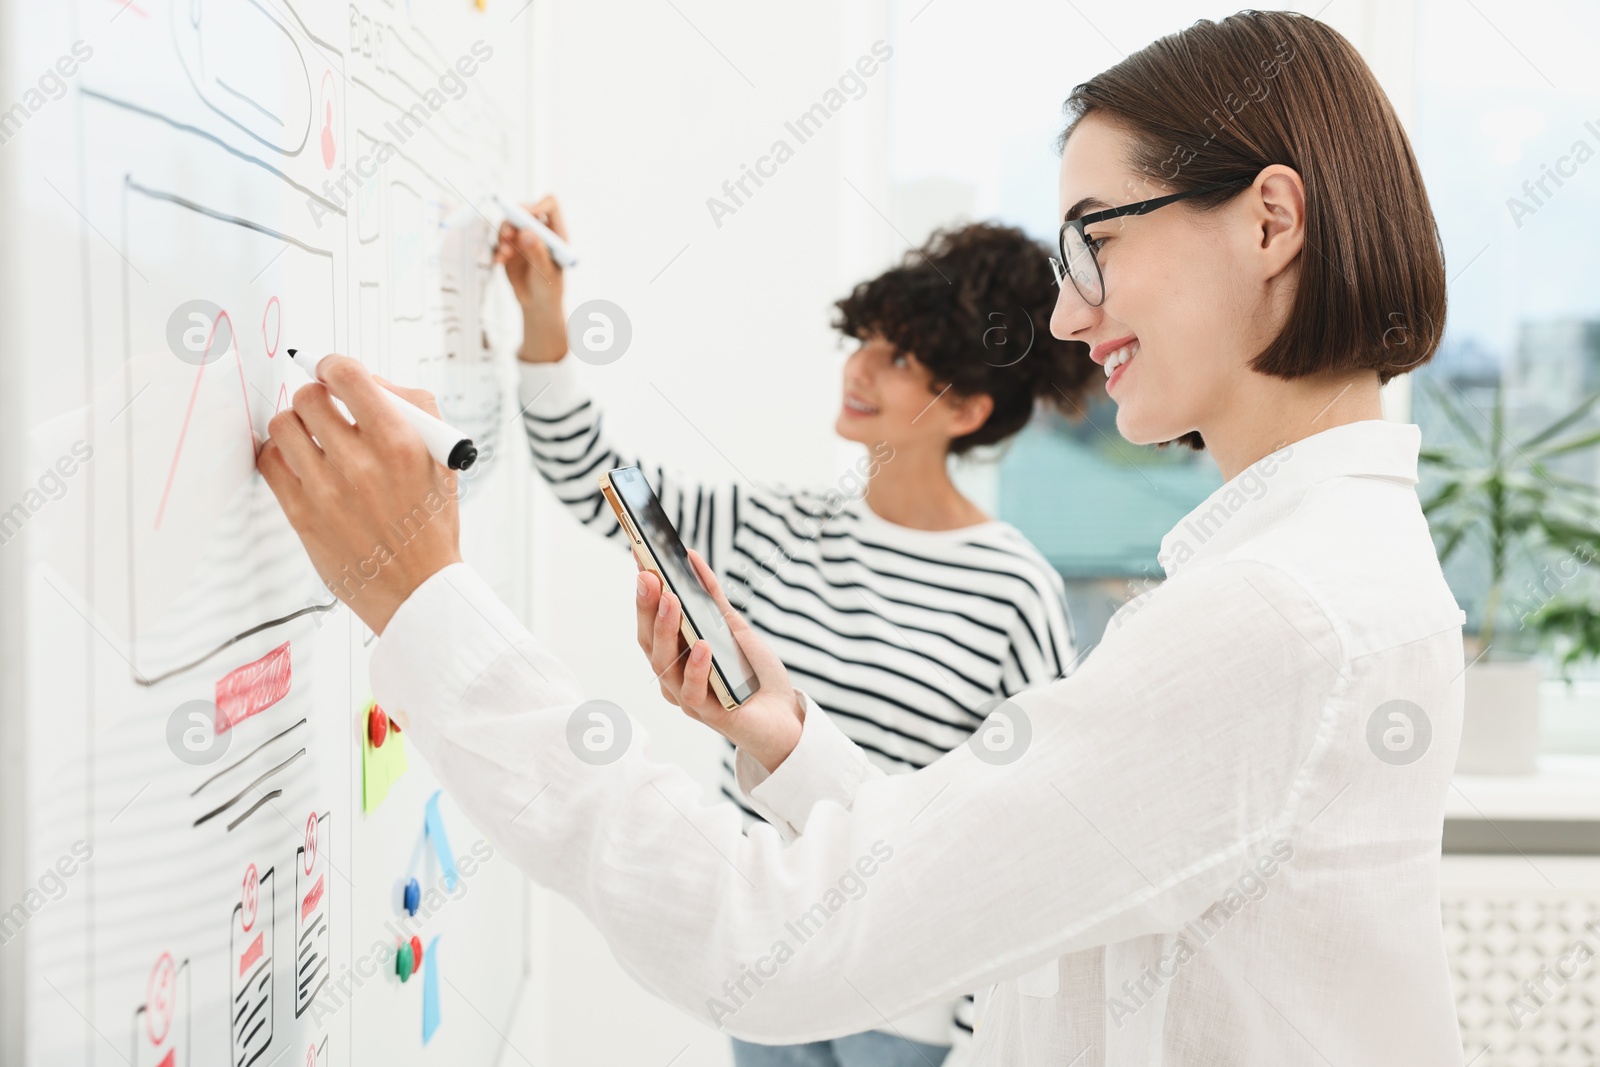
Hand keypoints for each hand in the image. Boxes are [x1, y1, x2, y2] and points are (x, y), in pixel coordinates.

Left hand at [258, 355, 461, 634]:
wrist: (416, 588)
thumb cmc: (429, 523)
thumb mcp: (443, 458)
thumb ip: (412, 407)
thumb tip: (367, 382)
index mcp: (401, 443)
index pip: (347, 375)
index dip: (333, 366)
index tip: (332, 373)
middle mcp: (361, 463)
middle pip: (308, 397)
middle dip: (316, 398)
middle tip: (326, 411)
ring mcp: (326, 489)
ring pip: (282, 424)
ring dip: (294, 424)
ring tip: (311, 439)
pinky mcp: (301, 514)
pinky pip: (268, 461)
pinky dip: (278, 453)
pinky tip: (298, 462)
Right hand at [493, 194, 568, 363]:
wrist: (537, 304)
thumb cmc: (549, 288)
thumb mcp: (546, 272)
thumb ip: (538, 253)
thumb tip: (527, 233)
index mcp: (555, 232)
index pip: (550, 205)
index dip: (538, 205)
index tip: (526, 216)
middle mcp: (538, 231)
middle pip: (524, 210)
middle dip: (513, 218)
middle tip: (508, 233)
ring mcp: (523, 238)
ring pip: (508, 223)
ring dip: (503, 235)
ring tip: (505, 253)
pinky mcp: (510, 248)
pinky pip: (498, 240)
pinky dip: (497, 249)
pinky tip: (499, 262)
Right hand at [635, 549, 802, 773]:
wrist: (784, 715)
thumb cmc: (754, 674)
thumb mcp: (734, 628)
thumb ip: (712, 599)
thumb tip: (692, 559)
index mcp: (675, 656)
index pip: (651, 621)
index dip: (643, 592)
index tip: (639, 558)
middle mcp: (674, 676)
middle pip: (650, 641)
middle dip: (647, 607)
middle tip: (649, 576)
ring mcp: (688, 696)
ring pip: (665, 665)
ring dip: (666, 630)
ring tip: (672, 601)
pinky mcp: (709, 714)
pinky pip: (693, 692)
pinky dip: (696, 668)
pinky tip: (702, 646)